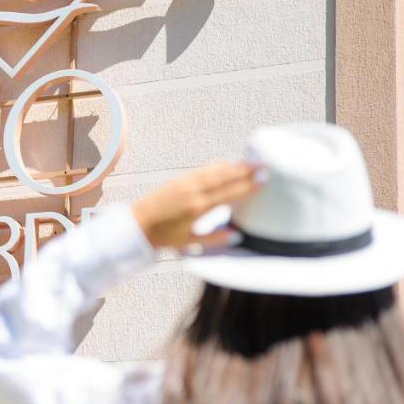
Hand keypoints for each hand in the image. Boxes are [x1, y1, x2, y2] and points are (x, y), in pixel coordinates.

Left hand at [131, 162, 259, 249]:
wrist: (138, 224)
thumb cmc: (163, 236)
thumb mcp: (190, 242)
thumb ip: (214, 239)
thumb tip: (236, 235)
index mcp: (198, 208)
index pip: (229, 194)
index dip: (248, 186)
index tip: (264, 180)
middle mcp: (193, 192)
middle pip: (225, 177)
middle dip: (246, 170)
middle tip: (265, 164)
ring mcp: (186, 183)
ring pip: (215, 170)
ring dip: (234, 164)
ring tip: (252, 161)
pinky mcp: (179, 179)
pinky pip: (203, 169)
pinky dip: (218, 165)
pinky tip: (228, 162)